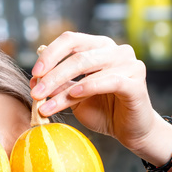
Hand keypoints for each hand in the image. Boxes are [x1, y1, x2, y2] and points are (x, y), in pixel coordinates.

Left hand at [30, 32, 165, 161]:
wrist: (130, 131)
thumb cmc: (105, 111)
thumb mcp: (75, 97)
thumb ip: (60, 85)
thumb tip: (35, 79)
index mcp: (100, 47)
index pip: (71, 40)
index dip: (50, 54)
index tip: (35, 73)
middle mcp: (116, 50)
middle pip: (77, 55)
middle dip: (52, 75)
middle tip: (36, 93)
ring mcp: (129, 64)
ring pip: (89, 68)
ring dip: (63, 88)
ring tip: (46, 104)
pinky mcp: (136, 83)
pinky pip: (109, 81)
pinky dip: (89, 87)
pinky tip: (75, 95)